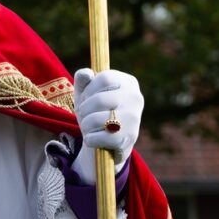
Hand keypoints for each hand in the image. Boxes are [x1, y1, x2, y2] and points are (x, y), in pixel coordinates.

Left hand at [73, 68, 142, 185]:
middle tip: (84, 115)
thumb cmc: (95, 111)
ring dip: (85, 125)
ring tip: (89, 127)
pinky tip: (94, 139)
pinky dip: (90, 139)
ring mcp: (134, 119)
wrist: (107, 144)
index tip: (87, 98)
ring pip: (96, 119)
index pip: (104, 78)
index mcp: (128, 82)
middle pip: (98, 100)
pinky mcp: (129, 138)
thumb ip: (83, 79)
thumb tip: (87, 73)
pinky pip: (99, 137)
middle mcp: (136, 98)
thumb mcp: (86, 92)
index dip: (88, 89)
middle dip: (84, 109)